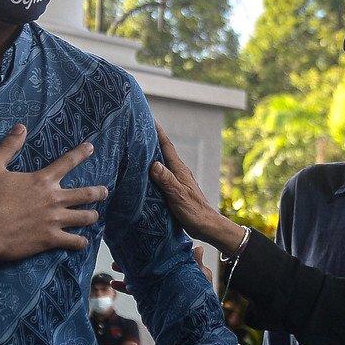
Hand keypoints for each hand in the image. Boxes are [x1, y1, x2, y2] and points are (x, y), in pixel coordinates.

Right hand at [0, 124, 107, 260]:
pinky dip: (81, 242)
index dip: (81, 153)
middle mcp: (53, 199)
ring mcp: (54, 220)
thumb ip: (9, 146)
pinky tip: (83, 242)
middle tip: (104, 191)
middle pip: (86, 194)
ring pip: (85, 217)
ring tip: (95, 216)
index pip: (68, 162)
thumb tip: (21, 127)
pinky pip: (74, 242)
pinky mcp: (50, 239)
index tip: (91, 147)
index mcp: (42, 180)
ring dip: (92, 216)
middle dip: (98, 192)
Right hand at [108, 245, 211, 293]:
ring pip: (137, 279)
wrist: (197, 319)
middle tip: (117, 259)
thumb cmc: (201, 295)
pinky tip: (116, 285)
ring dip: (125, 276)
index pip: (157, 258)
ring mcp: (156, 288)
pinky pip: (136, 293)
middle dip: (131, 263)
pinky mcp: (151, 299)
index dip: (146, 253)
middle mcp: (162, 277)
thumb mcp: (200, 277)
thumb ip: (196, 264)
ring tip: (113, 271)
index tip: (135, 245)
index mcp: (172, 269)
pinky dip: (126, 288)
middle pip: (144, 267)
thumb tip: (198, 247)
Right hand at [149, 125, 245, 254]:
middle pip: (163, 152)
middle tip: (138, 130)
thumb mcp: (178, 196)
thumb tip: (154, 163)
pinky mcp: (175, 189)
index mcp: (179, 170)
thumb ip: (167, 180)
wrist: (206, 226)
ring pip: (162, 163)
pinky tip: (145, 173)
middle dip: (152, 140)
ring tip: (137, 147)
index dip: (158, 132)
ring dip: (151, 154)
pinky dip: (153, 169)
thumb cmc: (194, 211)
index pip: (167, 147)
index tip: (149, 119)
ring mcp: (177, 180)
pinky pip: (162, 175)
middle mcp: (178, 172)